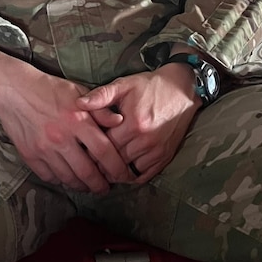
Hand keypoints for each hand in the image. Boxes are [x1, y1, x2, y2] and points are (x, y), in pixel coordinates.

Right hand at [0, 69, 130, 194]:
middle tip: (105, 188)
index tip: (123, 176)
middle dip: (100, 185)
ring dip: (81, 186)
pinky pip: (49, 176)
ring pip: (68, 178)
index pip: (104, 152)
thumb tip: (120, 122)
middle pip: (87, 172)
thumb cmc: (48, 88)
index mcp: (77, 119)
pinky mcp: (30, 155)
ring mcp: (44, 148)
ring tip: (88, 185)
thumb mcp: (78, 91)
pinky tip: (66, 177)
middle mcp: (62, 137)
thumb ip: (100, 109)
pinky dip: (60, 180)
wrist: (13, 89)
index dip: (117, 168)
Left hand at [77, 65, 201, 183]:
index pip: (103, 145)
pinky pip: (143, 176)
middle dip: (98, 163)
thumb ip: (101, 95)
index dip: (89, 149)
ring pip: (127, 172)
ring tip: (100, 169)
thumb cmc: (150, 86)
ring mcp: (156, 151)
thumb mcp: (124, 85)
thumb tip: (78, 104)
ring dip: (113, 172)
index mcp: (132, 123)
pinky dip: (130, 176)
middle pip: (113, 161)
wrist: (183, 90)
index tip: (80, 150)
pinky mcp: (164, 157)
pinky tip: (120, 171)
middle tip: (86, 164)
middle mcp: (144, 140)